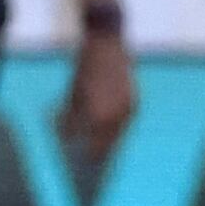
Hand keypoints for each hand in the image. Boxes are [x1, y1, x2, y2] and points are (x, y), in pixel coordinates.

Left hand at [59, 27, 136, 170]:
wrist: (107, 45)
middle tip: (93, 158)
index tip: (86, 160)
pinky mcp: (135, 100)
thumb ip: (71, 118)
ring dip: (111, 140)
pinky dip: (117, 126)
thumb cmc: (84, 68)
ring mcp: (129, 107)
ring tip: (102, 145)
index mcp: (100, 114)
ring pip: (120, 132)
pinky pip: (126, 120)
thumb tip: (69, 139)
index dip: (91, 154)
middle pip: (110, 143)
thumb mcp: (73, 94)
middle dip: (101, 151)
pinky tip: (111, 129)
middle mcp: (117, 114)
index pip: (97, 145)